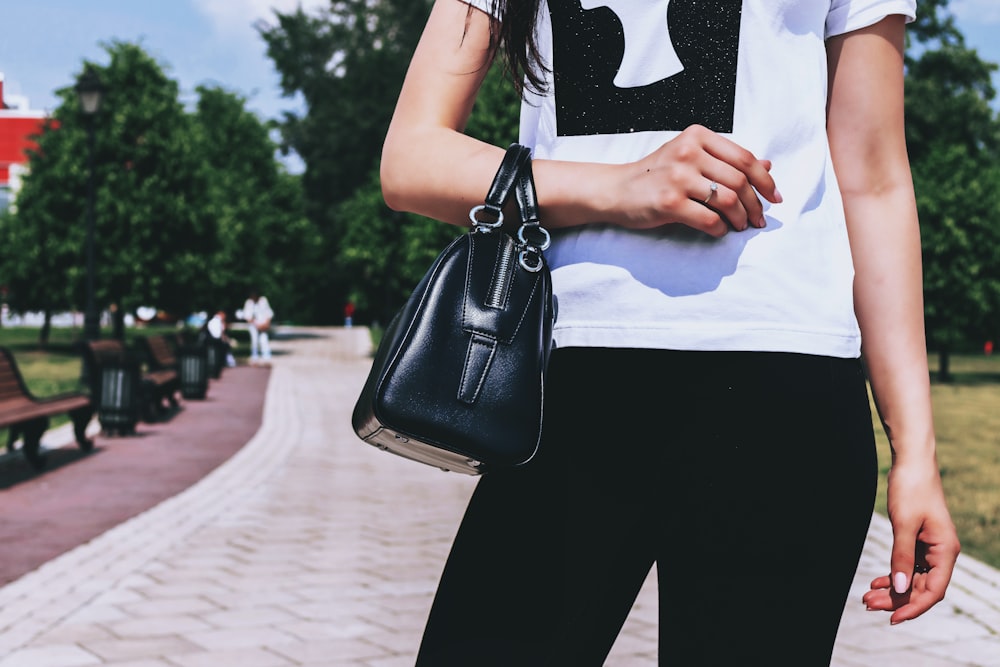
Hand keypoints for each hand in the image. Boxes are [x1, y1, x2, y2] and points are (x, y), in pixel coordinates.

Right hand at [614, 124, 781, 236]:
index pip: (744, 158)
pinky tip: (719, 231)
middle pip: (739, 181)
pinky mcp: (669, 202)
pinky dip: (720, 229)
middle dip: (754, 205)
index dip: (765, 180)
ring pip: (727, 200)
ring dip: (740, 218)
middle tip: (758, 220)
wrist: (616, 190)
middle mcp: (689, 152)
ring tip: (741, 226)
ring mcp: (678, 177)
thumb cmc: (656, 175)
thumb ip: (725, 160)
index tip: (774, 198)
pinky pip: (709, 219)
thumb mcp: (690, 158)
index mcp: (697, 136)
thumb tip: (767, 165)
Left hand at [862, 458, 959, 623]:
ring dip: (892, 590)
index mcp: (946, 551)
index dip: (913, 607)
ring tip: (867, 597)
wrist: (911, 464)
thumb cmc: (911, 489)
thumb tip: (900, 588)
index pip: (933, 590)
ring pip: (912, 579)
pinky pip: (907, 566)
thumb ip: (901, 556)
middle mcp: (941, 553)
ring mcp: (930, 548)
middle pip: (920, 587)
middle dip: (896, 599)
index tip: (892, 618)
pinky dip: (893, 575)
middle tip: (868, 605)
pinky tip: (876, 582)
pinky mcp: (918, 541)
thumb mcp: (903, 524)